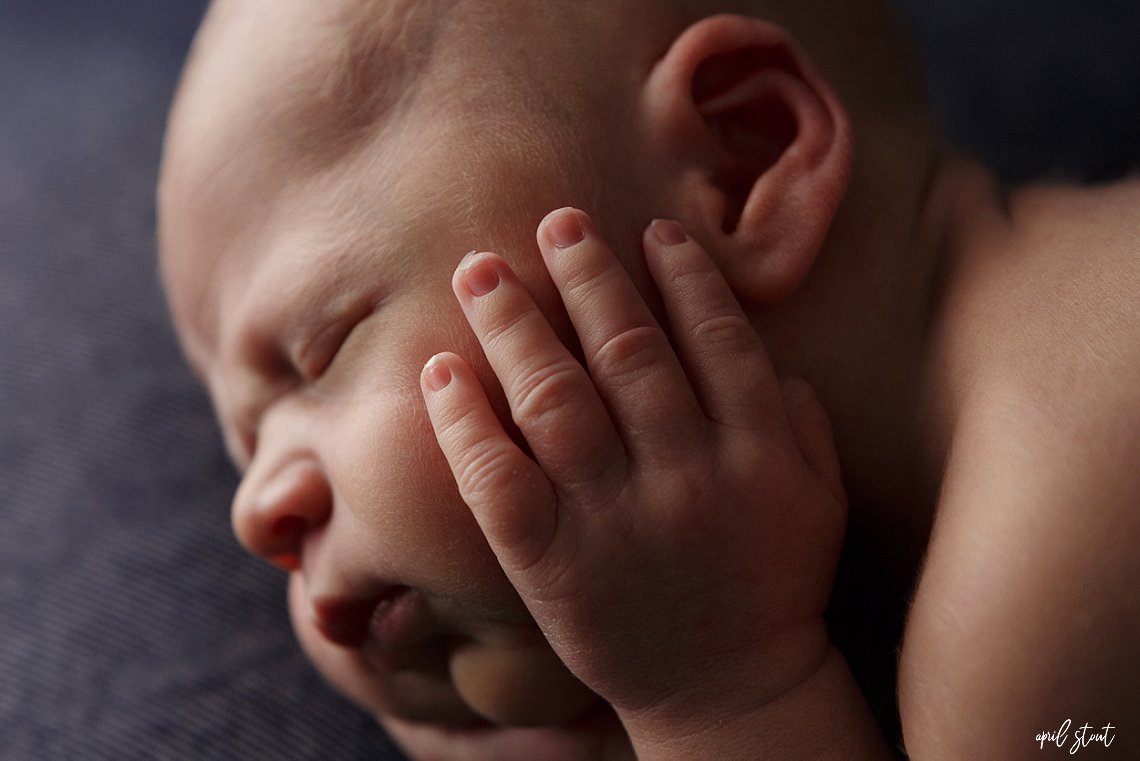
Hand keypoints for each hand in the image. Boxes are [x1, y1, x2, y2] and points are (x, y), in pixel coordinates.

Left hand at [420, 209, 847, 738]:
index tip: (650, 231)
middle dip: (587, 276)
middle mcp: (687, 476)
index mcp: (758, 454)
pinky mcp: (553, 565)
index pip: (718, 339)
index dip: (683, 277)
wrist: (727, 690)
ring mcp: (616, 521)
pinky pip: (498, 481)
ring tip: (481, 270)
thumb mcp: (818, 500)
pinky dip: (464, 422)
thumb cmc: (772, 584)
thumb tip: (766, 351)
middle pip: (628, 352)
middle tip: (554, 221)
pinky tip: (439, 370)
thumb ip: (803, 421)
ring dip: (516, 324)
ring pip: (557, 399)